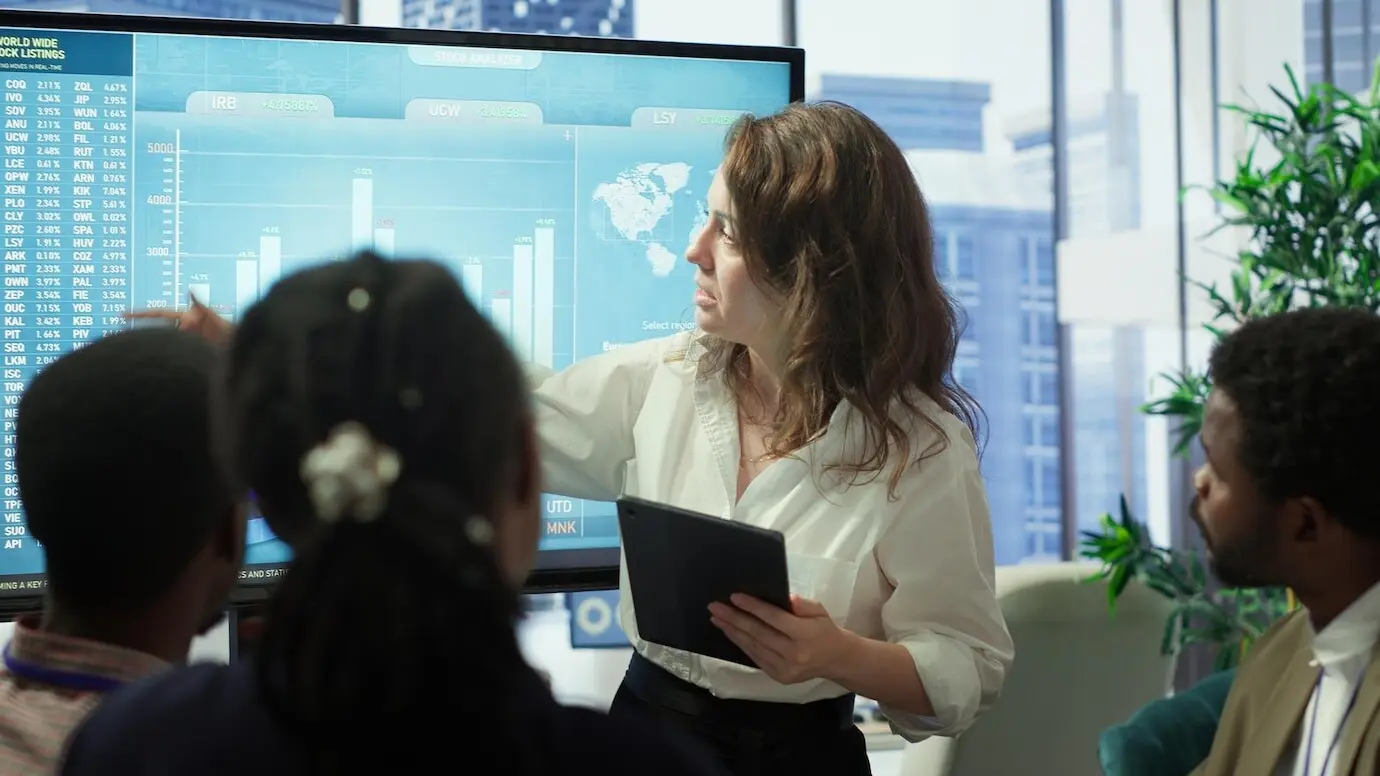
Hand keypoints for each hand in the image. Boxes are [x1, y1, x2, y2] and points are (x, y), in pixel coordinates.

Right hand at [125, 291, 233, 344]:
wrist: (238, 351)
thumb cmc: (230, 332)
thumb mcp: (217, 320)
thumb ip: (203, 308)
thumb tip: (192, 291)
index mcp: (187, 318)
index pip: (159, 313)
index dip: (141, 314)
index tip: (123, 314)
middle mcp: (183, 329)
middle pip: (155, 328)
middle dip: (138, 331)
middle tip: (117, 334)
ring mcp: (184, 341)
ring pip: (160, 341)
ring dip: (147, 344)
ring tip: (127, 348)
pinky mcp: (186, 352)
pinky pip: (167, 352)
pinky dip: (157, 354)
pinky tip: (146, 362)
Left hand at [709, 593, 850, 683]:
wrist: (836, 659)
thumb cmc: (824, 630)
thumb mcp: (819, 611)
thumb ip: (802, 605)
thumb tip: (785, 598)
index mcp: (805, 634)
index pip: (774, 618)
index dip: (753, 607)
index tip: (734, 597)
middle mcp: (794, 654)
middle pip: (758, 633)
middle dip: (734, 619)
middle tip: (715, 607)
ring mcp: (785, 668)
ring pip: (753, 647)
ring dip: (732, 632)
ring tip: (717, 619)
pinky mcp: (779, 676)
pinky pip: (756, 658)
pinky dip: (741, 644)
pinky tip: (731, 633)